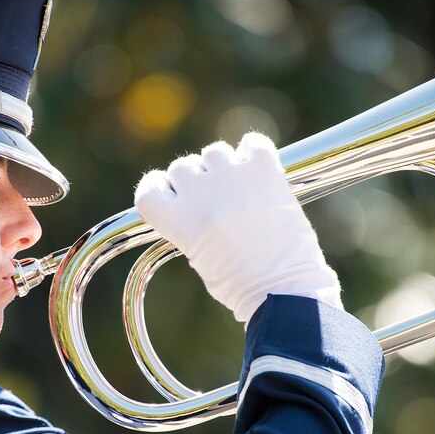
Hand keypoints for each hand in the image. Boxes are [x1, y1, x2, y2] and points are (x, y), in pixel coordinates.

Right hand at [134, 132, 341, 322]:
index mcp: (178, 220)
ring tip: (240, 188)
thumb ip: (188, 225)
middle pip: (182, 168)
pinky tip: (258, 170)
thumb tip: (192, 200)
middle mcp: (200, 193)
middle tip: (214, 200)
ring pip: (214, 152)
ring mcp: (232, 178)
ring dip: (223, 166)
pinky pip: (253, 143)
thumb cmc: (241, 286)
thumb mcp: (198, 258)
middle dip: (195, 182)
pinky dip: (254, 152)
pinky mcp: (264, 170)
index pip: (149, 189)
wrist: (285, 290)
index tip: (170, 193)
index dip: (158, 189)